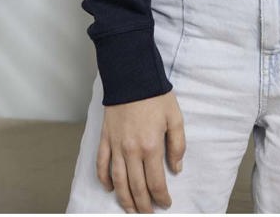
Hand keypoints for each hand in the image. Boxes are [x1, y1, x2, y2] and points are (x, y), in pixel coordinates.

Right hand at [97, 89, 185, 212]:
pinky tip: (109, 189)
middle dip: (144, 205)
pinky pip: (102, 164)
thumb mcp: (175, 117)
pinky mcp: (105, 138)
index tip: (166, 204)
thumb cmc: (155, 95)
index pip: (156, 182)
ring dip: (125, 199)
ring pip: (118, 181)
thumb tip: (176, 168)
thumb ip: (178, 145)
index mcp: (151, 146)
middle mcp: (132, 151)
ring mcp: (116, 146)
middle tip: (149, 213)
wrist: (132, 75)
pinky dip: (104, 179)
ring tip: (131, 210)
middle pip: (136, 187)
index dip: (161, 197)